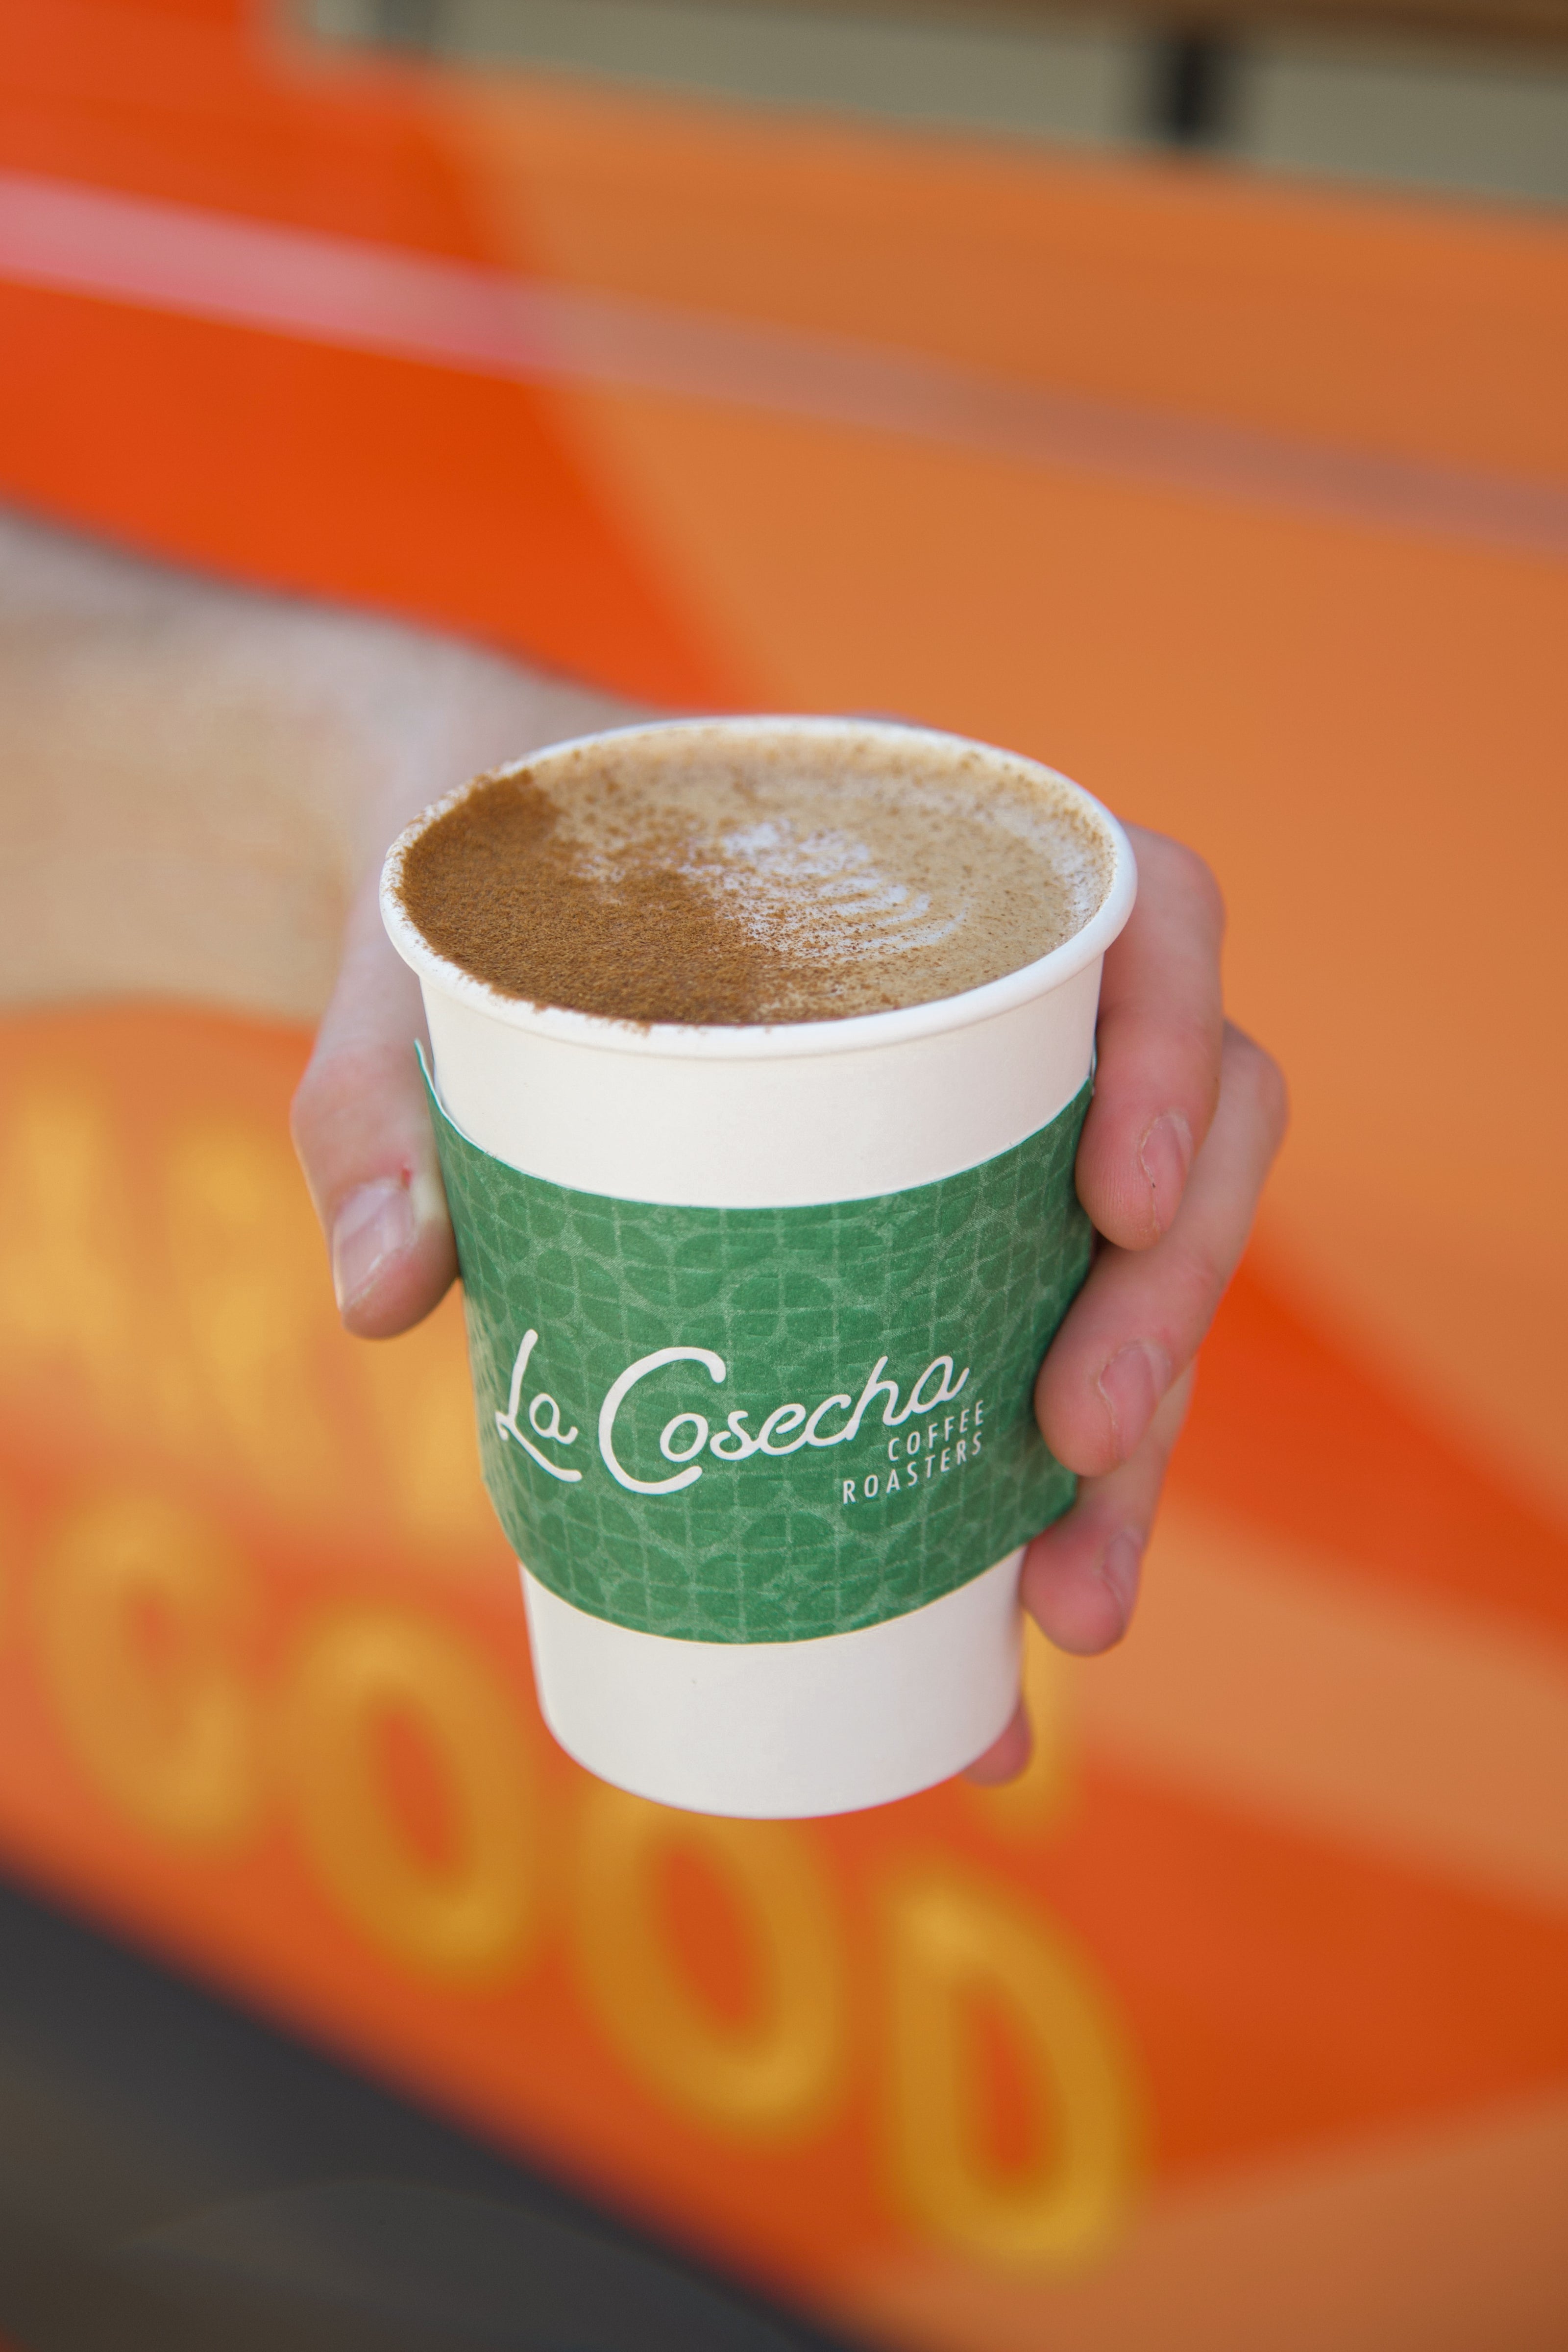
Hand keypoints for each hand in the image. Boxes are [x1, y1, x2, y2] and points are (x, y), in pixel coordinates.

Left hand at [294, 777, 1285, 1789]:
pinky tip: (1003, 1635)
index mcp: (943, 869)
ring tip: (1066, 1610)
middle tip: (1076, 1446)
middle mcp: (1011, 1001)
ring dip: (1139, 1446)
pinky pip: (1040, 1354)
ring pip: (1144, 1276)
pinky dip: (1039, 1498)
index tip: (1116, 1203)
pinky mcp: (943, 1240)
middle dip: (1164, 1309)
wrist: (471, 889)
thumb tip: (383, 1294)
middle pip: (1193, 1139)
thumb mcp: (420, 951)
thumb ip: (381, 1096)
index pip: (1156, 918)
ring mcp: (995, 1131)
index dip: (1179, 1054)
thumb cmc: (481, 884)